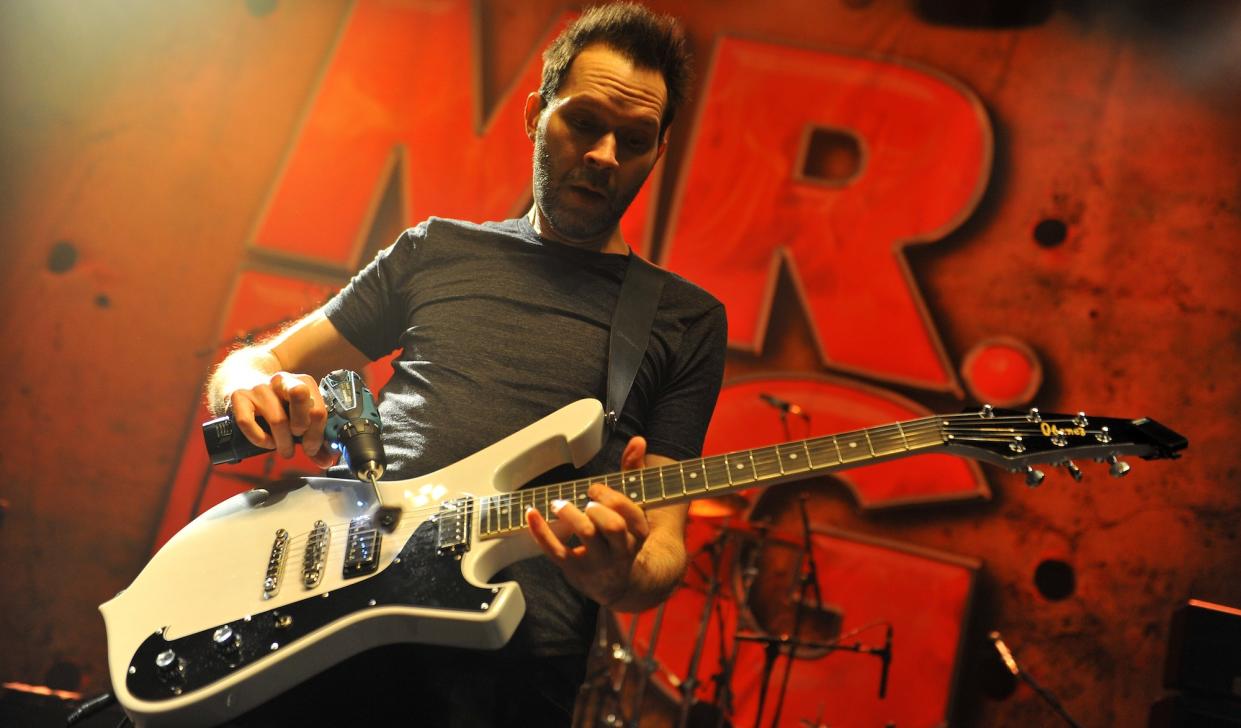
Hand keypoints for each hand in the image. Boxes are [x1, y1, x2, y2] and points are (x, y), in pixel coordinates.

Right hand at [227, 371, 335, 466]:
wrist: (243, 380)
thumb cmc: (277, 404)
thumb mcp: (298, 415)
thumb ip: (314, 437)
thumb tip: (326, 461)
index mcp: (303, 383)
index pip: (317, 409)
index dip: (316, 434)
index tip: (310, 447)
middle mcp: (282, 381)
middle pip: (300, 396)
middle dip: (302, 427)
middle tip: (297, 441)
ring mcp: (259, 387)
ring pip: (277, 419)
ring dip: (283, 442)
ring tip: (284, 450)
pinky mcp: (238, 396)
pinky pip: (248, 423)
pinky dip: (260, 439)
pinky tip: (267, 443)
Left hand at [527, 436, 650, 605]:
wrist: (616, 584)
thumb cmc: (621, 535)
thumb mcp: (632, 507)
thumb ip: (633, 472)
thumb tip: (638, 440)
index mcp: (637, 533)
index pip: (630, 513)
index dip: (611, 497)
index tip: (594, 490)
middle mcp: (621, 550)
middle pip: (613, 527)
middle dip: (597, 507)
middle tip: (584, 499)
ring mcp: (597, 562)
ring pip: (587, 537)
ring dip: (571, 514)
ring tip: (559, 503)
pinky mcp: (574, 569)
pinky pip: (556, 551)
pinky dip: (540, 531)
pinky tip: (531, 513)